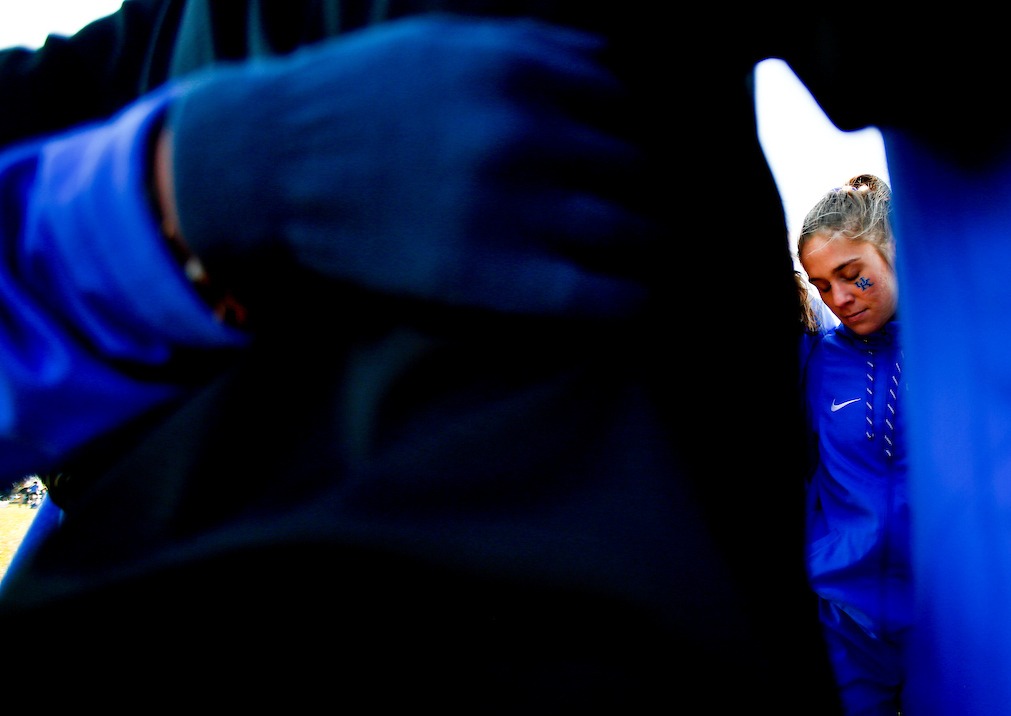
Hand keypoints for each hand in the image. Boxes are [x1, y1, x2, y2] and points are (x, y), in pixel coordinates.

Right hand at [166, 15, 649, 317]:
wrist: (271, 165)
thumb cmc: (362, 100)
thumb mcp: (447, 42)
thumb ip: (537, 48)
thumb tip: (617, 65)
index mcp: (521, 68)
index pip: (628, 102)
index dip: (642, 135)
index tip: (644, 162)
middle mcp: (526, 132)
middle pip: (637, 167)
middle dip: (651, 191)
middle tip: (662, 213)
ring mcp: (512, 206)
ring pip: (629, 229)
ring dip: (654, 245)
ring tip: (660, 257)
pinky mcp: (491, 273)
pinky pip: (595, 292)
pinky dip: (631, 299)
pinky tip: (640, 300)